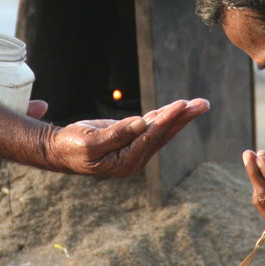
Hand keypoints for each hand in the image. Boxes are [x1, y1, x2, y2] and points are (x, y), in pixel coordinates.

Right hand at [46, 98, 209, 175]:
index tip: (182, 105)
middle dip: (184, 118)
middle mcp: (136, 158)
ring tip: (199, 104)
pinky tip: (180, 108)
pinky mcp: (132, 139)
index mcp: (127, 161)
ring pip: (162, 130)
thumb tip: (142, 123)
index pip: (152, 137)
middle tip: (203, 104)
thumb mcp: (91, 142)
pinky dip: (166, 115)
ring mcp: (136, 150)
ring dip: (181, 116)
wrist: (61, 150)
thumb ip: (117, 134)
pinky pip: (153, 126)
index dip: (167, 119)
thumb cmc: (72, 146)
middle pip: (165, 134)